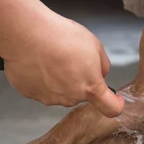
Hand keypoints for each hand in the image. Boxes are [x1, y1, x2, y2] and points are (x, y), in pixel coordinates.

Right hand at [1, 12, 123, 116]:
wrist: (27, 34)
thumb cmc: (62, 36)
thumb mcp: (95, 45)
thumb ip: (102, 66)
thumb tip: (100, 74)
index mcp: (91, 88)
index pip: (110, 109)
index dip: (115, 105)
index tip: (115, 99)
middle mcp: (70, 98)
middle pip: (81, 95)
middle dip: (80, 80)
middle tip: (71, 59)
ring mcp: (49, 98)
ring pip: (60, 92)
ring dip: (60, 80)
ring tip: (52, 57)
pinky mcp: (30, 93)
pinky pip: (41, 88)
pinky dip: (42, 78)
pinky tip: (38, 61)